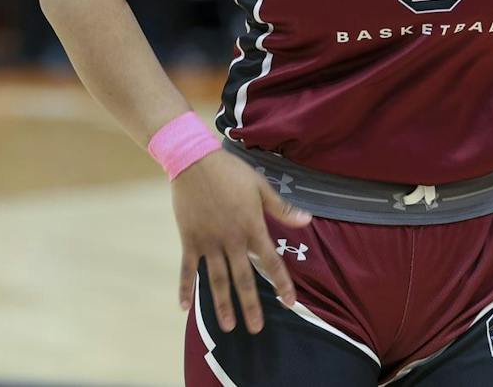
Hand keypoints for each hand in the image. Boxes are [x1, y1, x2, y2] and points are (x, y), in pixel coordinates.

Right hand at [172, 150, 312, 333]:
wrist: (195, 162)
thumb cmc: (232, 173)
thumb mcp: (261, 187)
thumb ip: (282, 208)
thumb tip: (307, 221)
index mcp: (252, 227)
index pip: (270, 261)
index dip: (281, 283)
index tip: (289, 302)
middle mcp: (231, 240)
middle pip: (243, 279)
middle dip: (251, 305)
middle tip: (256, 329)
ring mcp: (209, 242)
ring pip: (217, 280)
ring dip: (222, 305)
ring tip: (228, 327)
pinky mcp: (189, 240)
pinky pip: (187, 269)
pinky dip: (185, 288)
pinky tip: (184, 308)